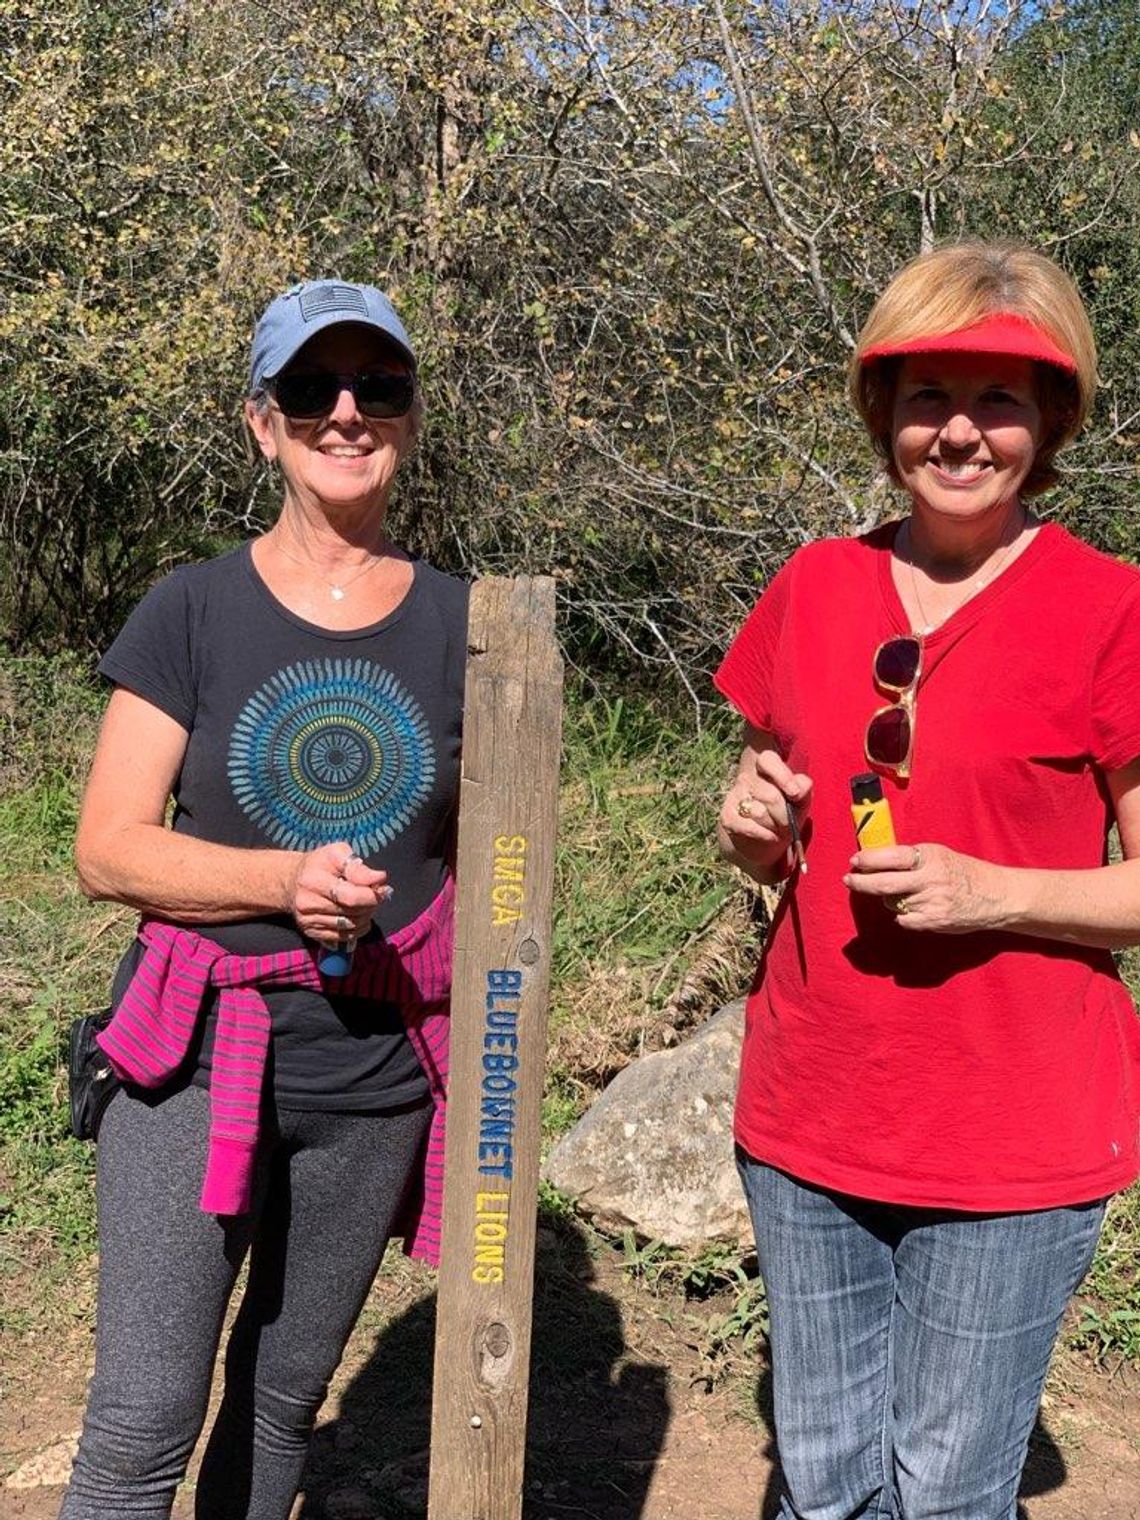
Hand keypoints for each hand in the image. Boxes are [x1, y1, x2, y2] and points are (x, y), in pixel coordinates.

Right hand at [288, 841, 389, 947]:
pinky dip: (357, 929)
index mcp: (312, 880)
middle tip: (375, 894)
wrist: (292, 881)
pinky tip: (357, 915)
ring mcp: (307, 921)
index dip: (372, 895)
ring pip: (351, 927)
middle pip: (352, 913)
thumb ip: (358, 867)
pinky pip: (344, 938)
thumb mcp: (337, 853)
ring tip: (365, 903)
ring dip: (366, 916)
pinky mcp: (311, 933)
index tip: (382, 888)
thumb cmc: (319, 864)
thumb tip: (379, 879)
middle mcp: (306, 903)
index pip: (350, 896)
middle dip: (371, 904)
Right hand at [720, 749, 811, 872]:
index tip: (794, 794)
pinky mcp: (727, 816)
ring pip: (760, 813)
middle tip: (788, 822)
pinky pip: (750, 828)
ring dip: (774, 827)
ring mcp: (735, 795)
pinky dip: (764, 835)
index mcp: (766, 765)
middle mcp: (747, 776)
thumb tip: (796, 789)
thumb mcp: (800, 800)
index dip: (782, 776)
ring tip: (776, 828)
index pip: (767, 758)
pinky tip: (768, 835)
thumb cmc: (786, 813)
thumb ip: (803, 788)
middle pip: (771, 796)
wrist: (766, 839)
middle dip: (784, 815)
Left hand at [843, 841, 1006, 933]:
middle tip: (849, 880)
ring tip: (906, 893)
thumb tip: (874, 860)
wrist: (996, 896)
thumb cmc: (962, 872)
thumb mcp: (939, 855)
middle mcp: (931, 879)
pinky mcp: (934, 922)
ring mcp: (932, 903)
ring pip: (893, 902)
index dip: (869, 860)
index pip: (892, 857)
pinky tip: (916, 908)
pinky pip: (903, 919)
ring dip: (890, 898)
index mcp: (931, 857)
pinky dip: (903, 914)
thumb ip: (911, 858)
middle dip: (861, 882)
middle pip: (885, 883)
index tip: (855, 861)